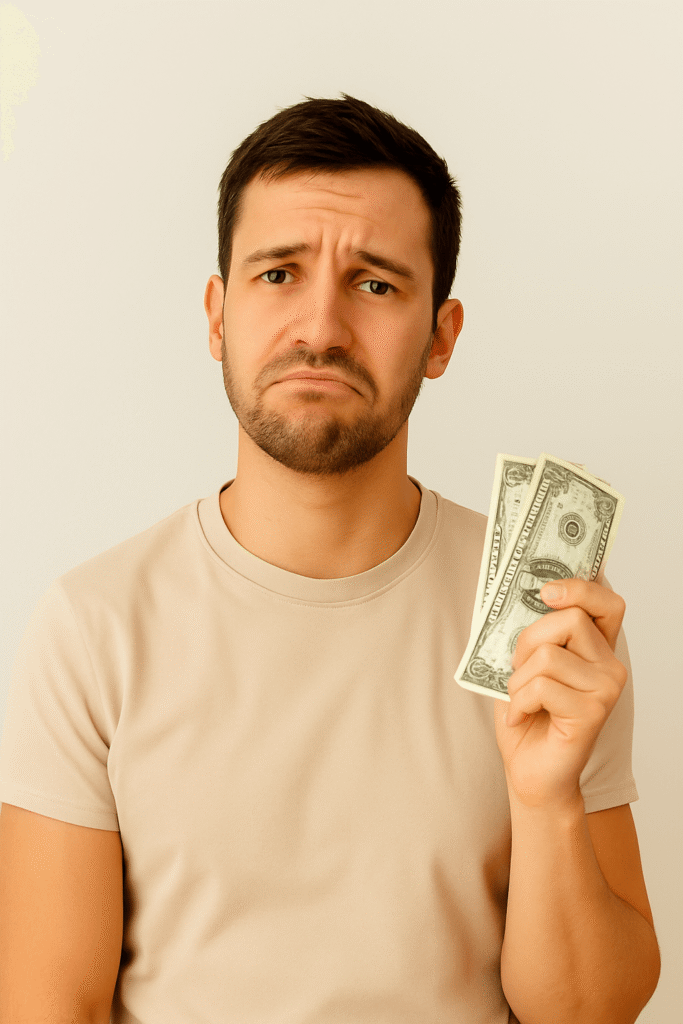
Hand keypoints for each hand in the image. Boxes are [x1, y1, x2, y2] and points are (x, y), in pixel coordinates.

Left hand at [493, 577, 627, 808]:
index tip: (547, 591)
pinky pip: (542, 687)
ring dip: (518, 680)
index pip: (606, 602)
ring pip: (548, 655)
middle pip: (568, 619)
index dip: (580, 587)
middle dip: (527, 640)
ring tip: (520, 701)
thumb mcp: (525, 665)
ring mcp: (606, 688)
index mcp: (596, 648)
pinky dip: (518, 702)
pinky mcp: (594, 711)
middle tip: (517, 669)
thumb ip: (534, 634)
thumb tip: (522, 599)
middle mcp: (610, 665)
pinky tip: (520, 718)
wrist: (531, 770)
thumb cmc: (528, 715)